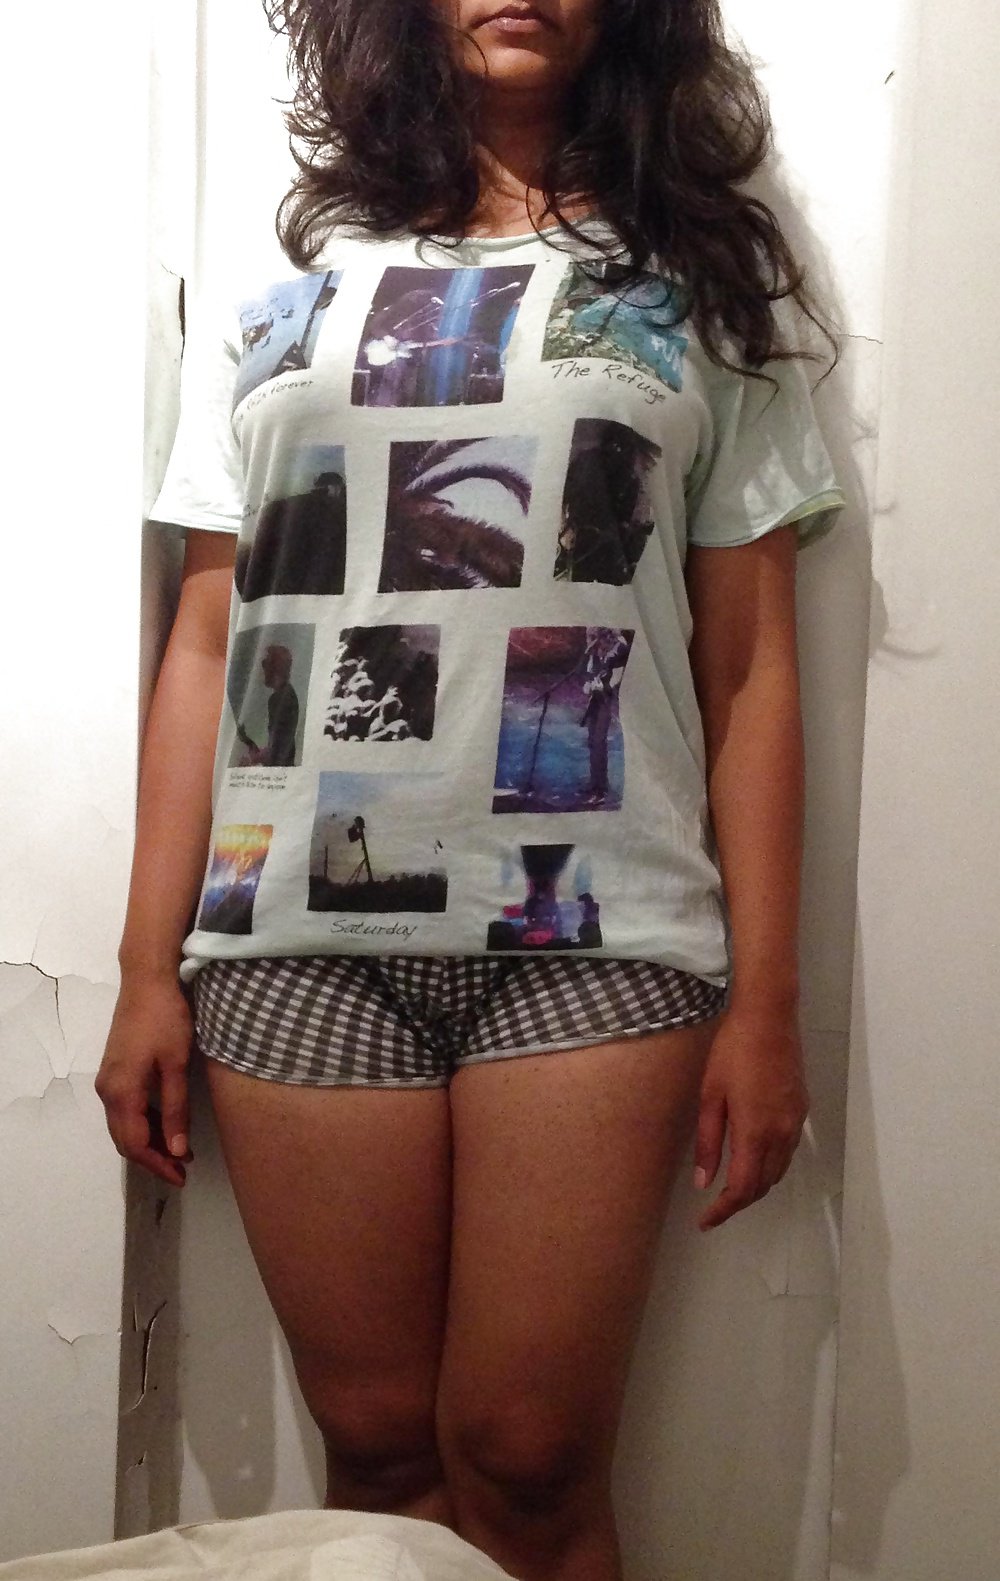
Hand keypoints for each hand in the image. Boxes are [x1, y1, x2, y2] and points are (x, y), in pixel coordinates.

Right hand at [94, 975, 195, 1189]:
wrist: (147, 981)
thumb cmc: (166, 1019)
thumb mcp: (176, 1065)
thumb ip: (175, 1108)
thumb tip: (178, 1150)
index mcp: (121, 1092)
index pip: (135, 1143)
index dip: (158, 1164)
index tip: (181, 1176)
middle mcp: (107, 1091)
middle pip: (125, 1140)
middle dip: (152, 1158)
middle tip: (182, 1169)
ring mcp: (108, 1080)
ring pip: (124, 1126)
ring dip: (149, 1141)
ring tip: (180, 1150)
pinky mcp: (114, 1071)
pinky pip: (125, 1109)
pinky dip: (144, 1123)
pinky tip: (166, 1124)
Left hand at [692, 1000, 808, 1230]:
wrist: (769, 1017)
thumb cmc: (732, 1051)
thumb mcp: (710, 1096)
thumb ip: (708, 1142)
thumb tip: (703, 1182)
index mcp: (755, 1132)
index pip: (742, 1188)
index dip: (723, 1210)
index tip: (705, 1221)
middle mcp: (781, 1134)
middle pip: (763, 1185)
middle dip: (739, 1202)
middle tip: (714, 1208)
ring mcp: (795, 1122)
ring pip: (778, 1171)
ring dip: (756, 1185)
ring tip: (730, 1187)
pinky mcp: (801, 1110)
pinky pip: (787, 1152)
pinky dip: (770, 1165)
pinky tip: (752, 1158)